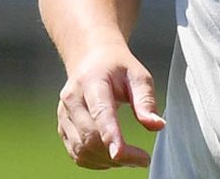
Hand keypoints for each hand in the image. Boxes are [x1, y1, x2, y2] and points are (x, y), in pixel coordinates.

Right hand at [56, 44, 165, 168]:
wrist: (91, 58)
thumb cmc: (117, 68)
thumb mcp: (138, 75)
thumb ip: (146, 100)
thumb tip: (157, 126)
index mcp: (91, 81)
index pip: (100, 112)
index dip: (110, 135)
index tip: (122, 154)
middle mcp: (72, 98)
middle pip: (90, 136)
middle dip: (117, 155)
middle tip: (142, 159)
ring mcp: (64, 114)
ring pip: (81, 150)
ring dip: (107, 161)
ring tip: (130, 158)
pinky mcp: (62, 127)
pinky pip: (77, 154)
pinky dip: (96, 162)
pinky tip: (113, 157)